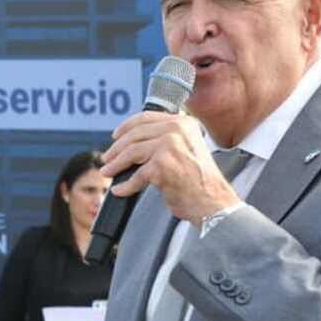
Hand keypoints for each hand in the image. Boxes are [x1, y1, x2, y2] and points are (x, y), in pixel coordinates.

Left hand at [102, 111, 239, 224]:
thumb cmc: (200, 181)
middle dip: (117, 148)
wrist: (213, 202)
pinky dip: (126, 185)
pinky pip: (135, 175)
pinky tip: (120, 190)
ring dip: (116, 164)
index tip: (115, 136)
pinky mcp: (161, 166)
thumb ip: (166, 139)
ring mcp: (169, 146)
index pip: (146, 118)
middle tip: (107, 158)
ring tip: (109, 172)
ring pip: (131, 152)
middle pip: (135, 135)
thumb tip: (133, 141)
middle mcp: (177, 130)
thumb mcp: (187, 148)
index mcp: (183, 123)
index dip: (126, 126)